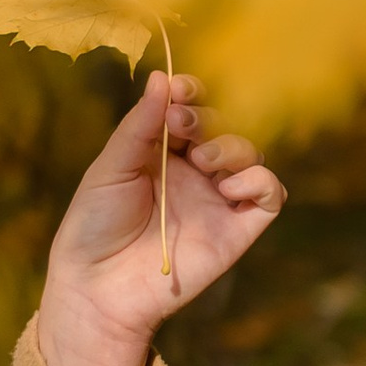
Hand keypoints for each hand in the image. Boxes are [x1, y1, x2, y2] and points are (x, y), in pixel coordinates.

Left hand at [39, 70, 286, 365]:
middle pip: (221, 126)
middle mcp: (193, 171)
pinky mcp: (237, 229)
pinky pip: (269, 194)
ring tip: (204, 162)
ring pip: (249, 154)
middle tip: (182, 126)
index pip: (190, 109)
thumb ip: (139, 126)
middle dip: (206, 118)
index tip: (180, 89)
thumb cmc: (95, 226)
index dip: (191, 93)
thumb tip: (161, 77)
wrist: (99, 287)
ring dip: (233, 146)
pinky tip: (228, 187)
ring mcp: (217, 199)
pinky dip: (260, 180)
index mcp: (161, 152)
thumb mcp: (110, 168)